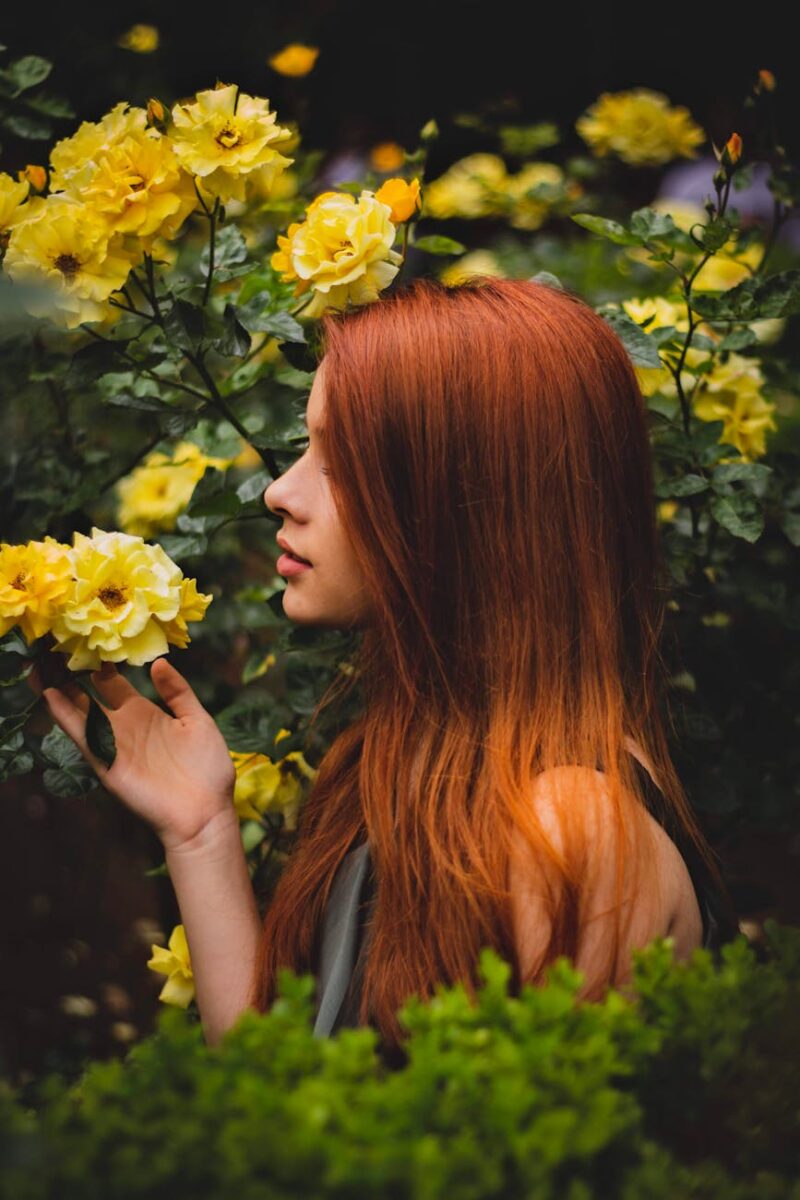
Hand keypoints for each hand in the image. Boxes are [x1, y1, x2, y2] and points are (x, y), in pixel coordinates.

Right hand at [28, 657, 237, 851]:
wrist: (206, 812)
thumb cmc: (207, 769)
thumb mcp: (197, 720)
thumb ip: (178, 692)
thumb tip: (159, 662)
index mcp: (144, 713)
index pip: (112, 683)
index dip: (100, 663)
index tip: (86, 638)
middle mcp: (123, 726)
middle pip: (88, 695)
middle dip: (70, 674)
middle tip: (52, 647)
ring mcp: (113, 744)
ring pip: (78, 712)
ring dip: (58, 691)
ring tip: (39, 665)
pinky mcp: (107, 764)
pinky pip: (84, 737)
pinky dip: (66, 717)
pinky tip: (50, 696)